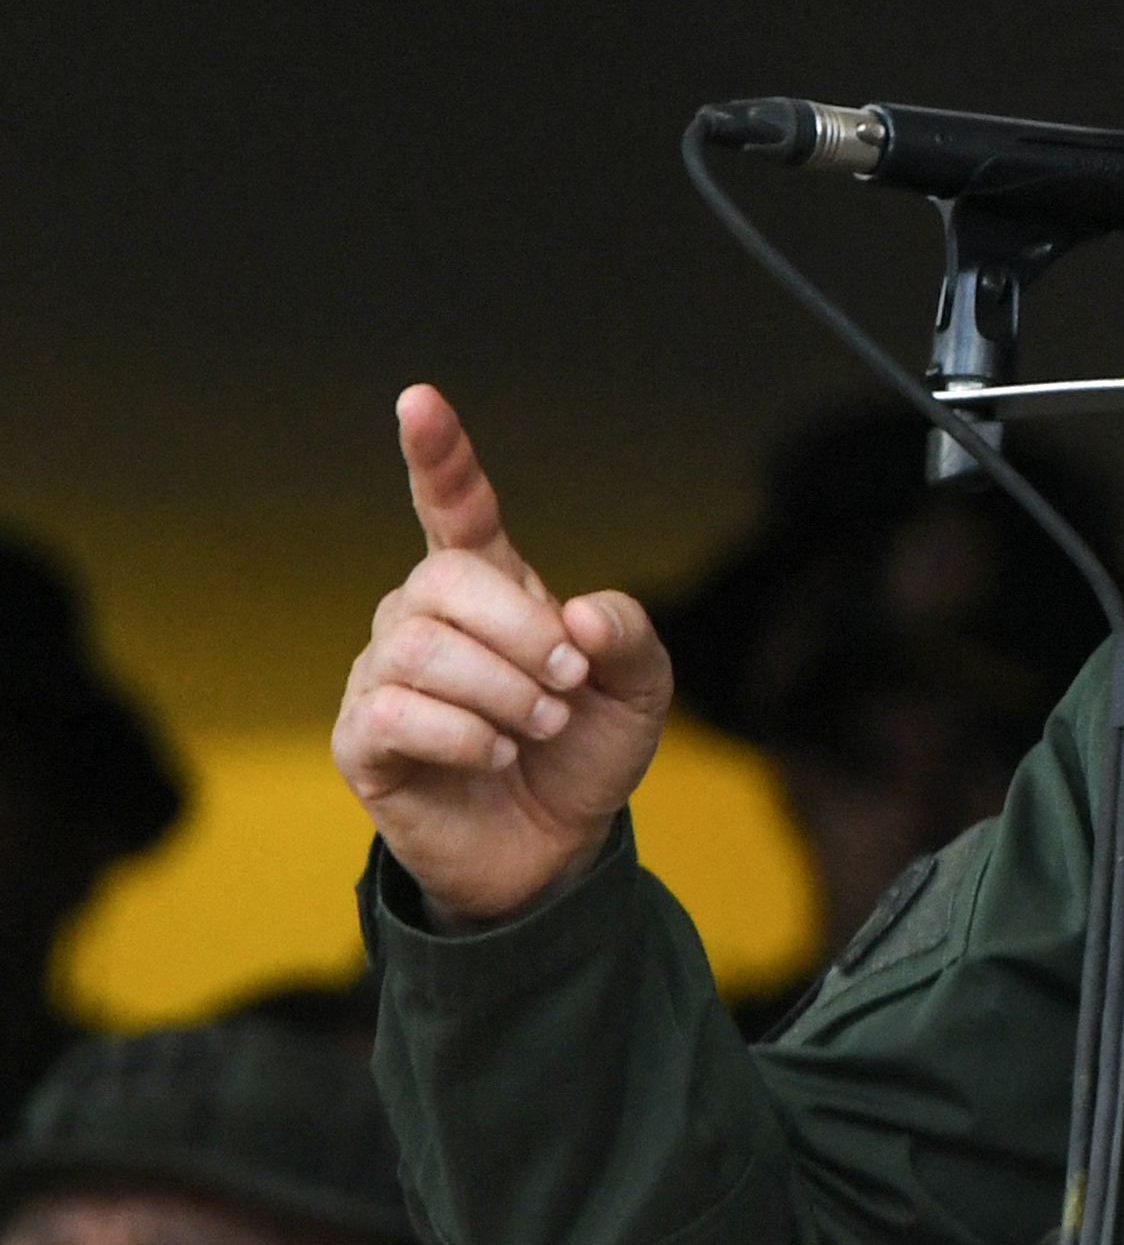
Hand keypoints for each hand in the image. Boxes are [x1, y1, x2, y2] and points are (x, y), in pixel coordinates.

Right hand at [332, 385, 671, 921]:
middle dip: (523, 632)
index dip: (439, 453)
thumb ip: (628, 635)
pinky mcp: (362, 738)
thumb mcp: (640, 688)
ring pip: (422, 648)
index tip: (419, 398)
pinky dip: (466, 737)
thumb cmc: (587, 751)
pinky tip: (494, 757)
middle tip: (566, 685)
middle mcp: (423, 616)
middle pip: (447, 579)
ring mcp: (383, 674)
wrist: (557, 846)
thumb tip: (575, 616)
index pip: (454, 505)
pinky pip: (395, 712)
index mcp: (491, 586)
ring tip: (536, 729)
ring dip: (502, 694)